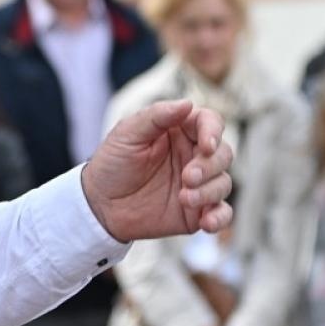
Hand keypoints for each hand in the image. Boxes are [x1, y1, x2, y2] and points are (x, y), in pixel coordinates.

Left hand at [82, 100, 232, 242]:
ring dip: (210, 192)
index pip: (210, 122)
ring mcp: (198, 184)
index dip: (213, 131)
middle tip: (188, 177)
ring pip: (224, 183)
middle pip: (223, 153)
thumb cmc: (112, 164)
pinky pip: (222, 213)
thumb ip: (156, 116)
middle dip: (210, 166)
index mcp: (179, 131)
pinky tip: (207, 222)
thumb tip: (188, 103)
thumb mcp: (126, 134)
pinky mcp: (197, 211)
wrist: (100, 205)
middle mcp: (193, 155)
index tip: (206, 145)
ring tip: (184, 199)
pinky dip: (221, 218)